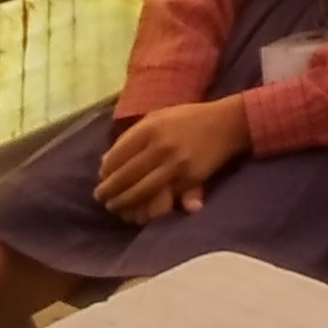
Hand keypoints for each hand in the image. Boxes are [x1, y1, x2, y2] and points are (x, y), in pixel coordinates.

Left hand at [92, 97, 251, 221]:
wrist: (226, 123)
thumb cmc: (188, 119)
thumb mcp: (159, 117)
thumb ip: (133, 137)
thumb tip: (106, 162)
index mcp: (149, 128)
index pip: (117, 155)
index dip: (106, 170)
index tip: (101, 177)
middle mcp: (160, 146)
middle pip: (126, 175)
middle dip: (110, 190)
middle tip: (101, 198)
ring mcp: (175, 164)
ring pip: (141, 190)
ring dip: (124, 202)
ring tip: (115, 207)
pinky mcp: (189, 179)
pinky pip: (163, 197)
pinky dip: (148, 206)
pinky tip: (139, 210)